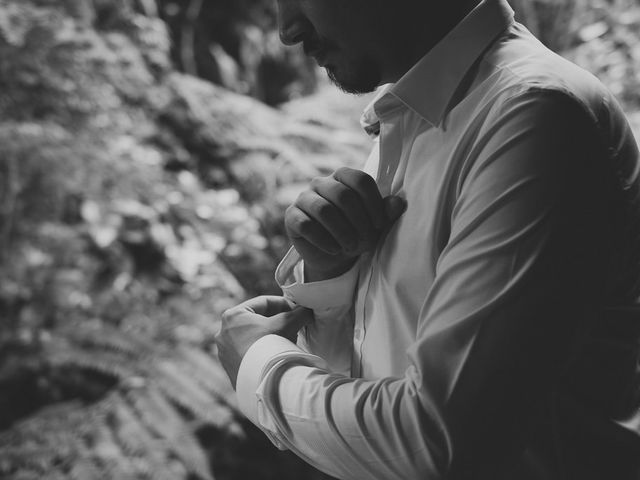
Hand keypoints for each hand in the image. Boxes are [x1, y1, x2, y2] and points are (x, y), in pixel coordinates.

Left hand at [215, 296, 312, 387]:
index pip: (263, 302)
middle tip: (293, 326)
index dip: (284, 304)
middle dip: (277, 321)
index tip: (297, 310)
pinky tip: (275, 356)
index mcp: (233, 315)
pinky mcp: (229, 367)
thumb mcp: (286, 324)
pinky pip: (248, 352)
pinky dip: (261, 351)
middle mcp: (223, 332)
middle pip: (257, 319)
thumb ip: (298, 313)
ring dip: (269, 336)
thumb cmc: (270, 347)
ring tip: (286, 342)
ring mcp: (224, 351)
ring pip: (252, 337)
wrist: (261, 382)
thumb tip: (307, 310)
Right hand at [285, 167, 406, 280]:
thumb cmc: (357, 232)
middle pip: (343, 195)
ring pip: (324, 209)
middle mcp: (322, 182)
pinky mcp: (292, 216)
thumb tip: (399, 203)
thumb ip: (387, 212)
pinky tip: (334, 249)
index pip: (360, 180)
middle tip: (365, 241)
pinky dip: (324, 240)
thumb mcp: (375, 224)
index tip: (379, 225)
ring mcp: (304, 198)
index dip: (373, 203)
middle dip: (358, 222)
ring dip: (342, 232)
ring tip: (350, 247)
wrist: (334, 254)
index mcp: (344, 177)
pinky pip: (306, 225)